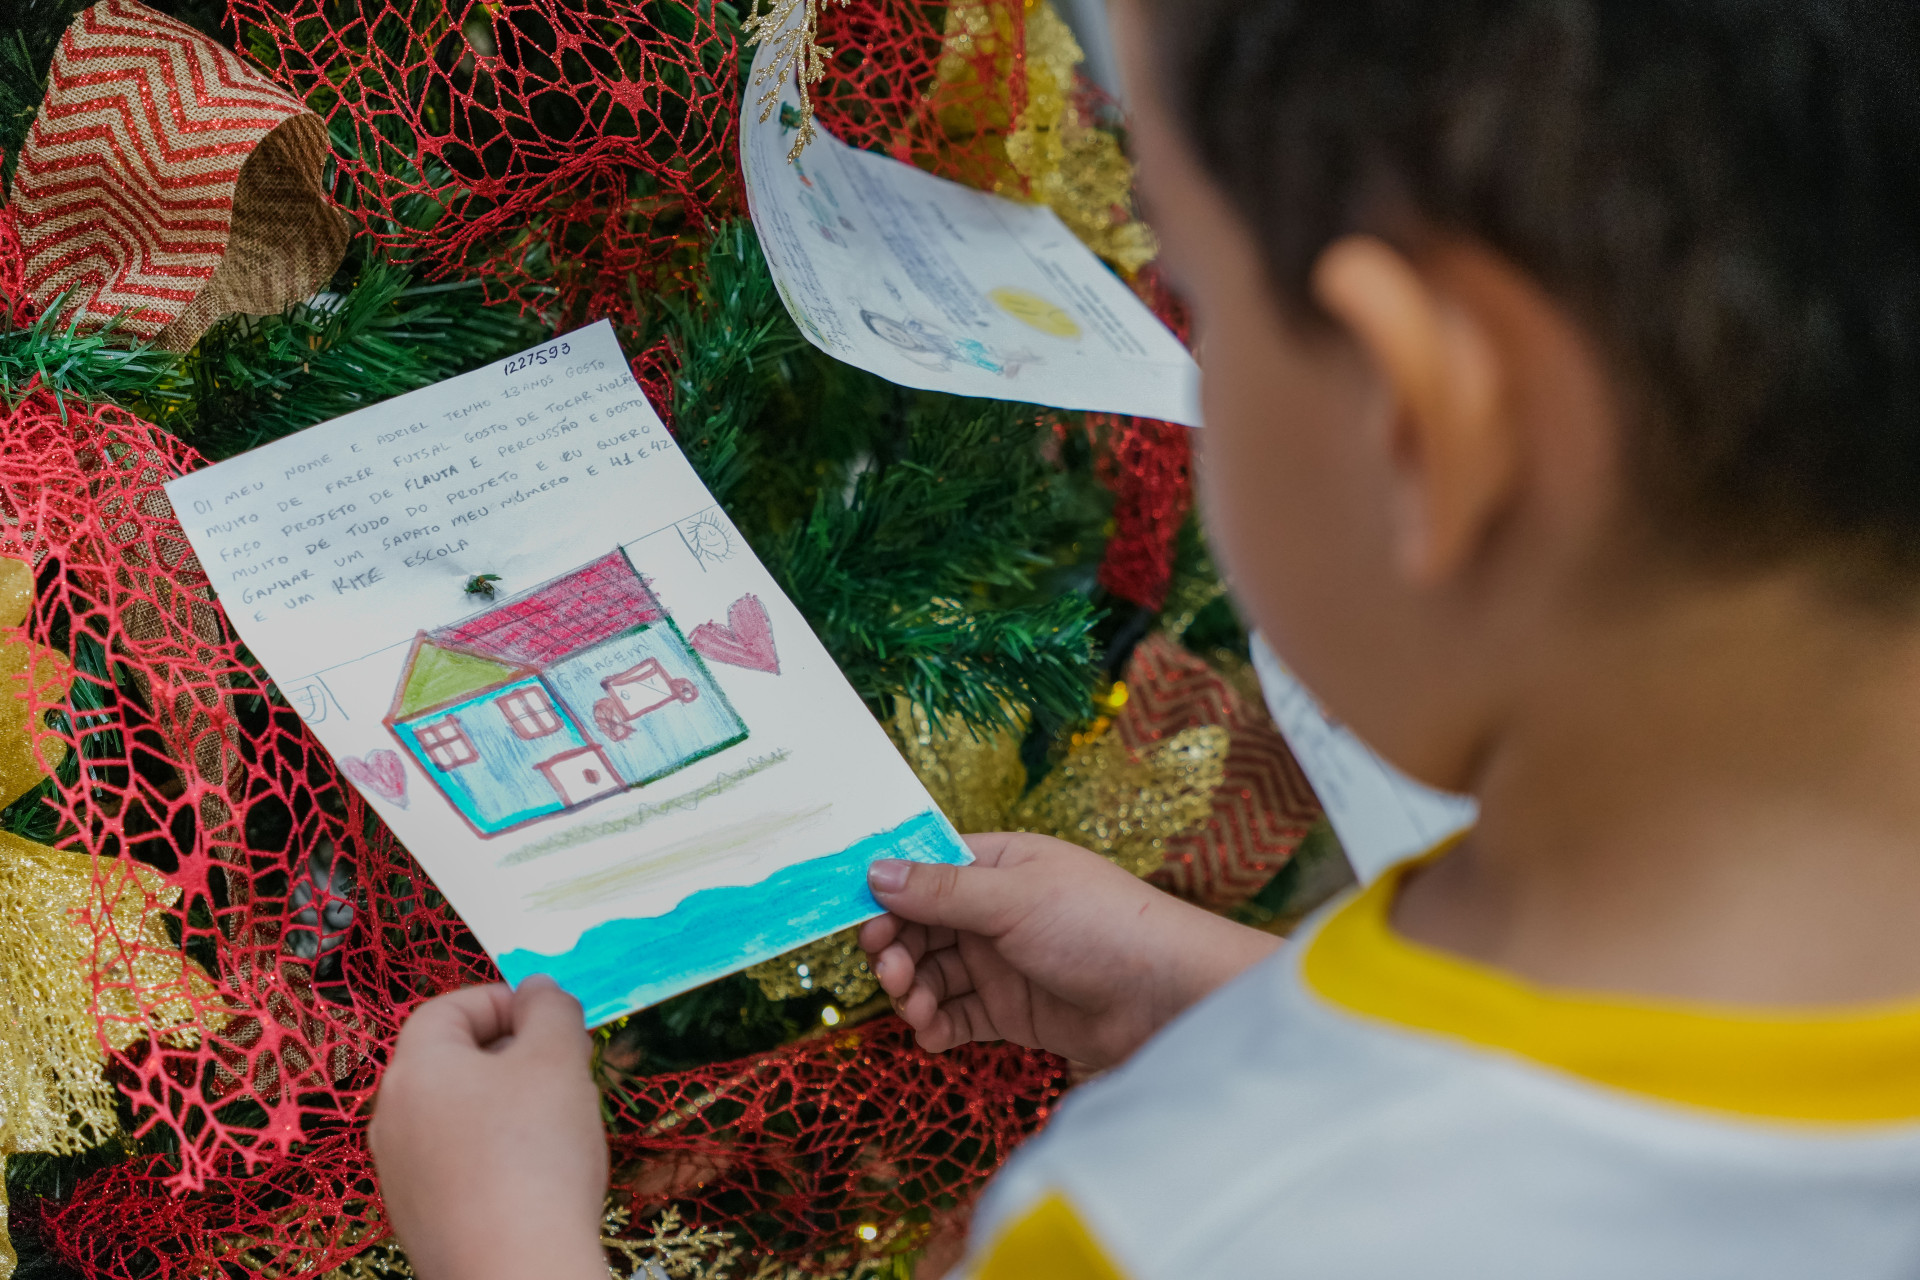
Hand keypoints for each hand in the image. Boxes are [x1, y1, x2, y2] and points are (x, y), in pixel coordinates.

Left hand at [370, 977, 608, 1279]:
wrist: (517, 1272)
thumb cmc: (535, 1155)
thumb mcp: (558, 1059)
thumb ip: (550, 1009)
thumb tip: (539, 990)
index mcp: (415, 1069)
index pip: (447, 1007)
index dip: (502, 999)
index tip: (550, 1016)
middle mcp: (392, 1118)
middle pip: (450, 1061)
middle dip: (510, 1053)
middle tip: (564, 1066)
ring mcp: (400, 1174)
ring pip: (455, 1114)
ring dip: (504, 1104)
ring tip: (556, 1122)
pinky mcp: (419, 1218)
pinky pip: (455, 1163)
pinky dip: (493, 1153)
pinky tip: (535, 1174)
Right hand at [859, 832, 1279, 1066]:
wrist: (1167, 998)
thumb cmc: (1100, 926)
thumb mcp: (1015, 898)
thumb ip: (942, 890)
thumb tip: (874, 871)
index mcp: (1000, 865)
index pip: (925, 871)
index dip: (888, 893)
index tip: (857, 917)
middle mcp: (995, 911)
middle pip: (920, 926)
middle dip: (894, 946)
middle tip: (887, 967)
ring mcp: (1002, 963)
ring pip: (932, 973)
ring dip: (910, 989)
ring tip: (913, 1003)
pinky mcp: (1012, 1012)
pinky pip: (956, 1015)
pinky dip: (935, 1024)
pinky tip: (931, 1031)